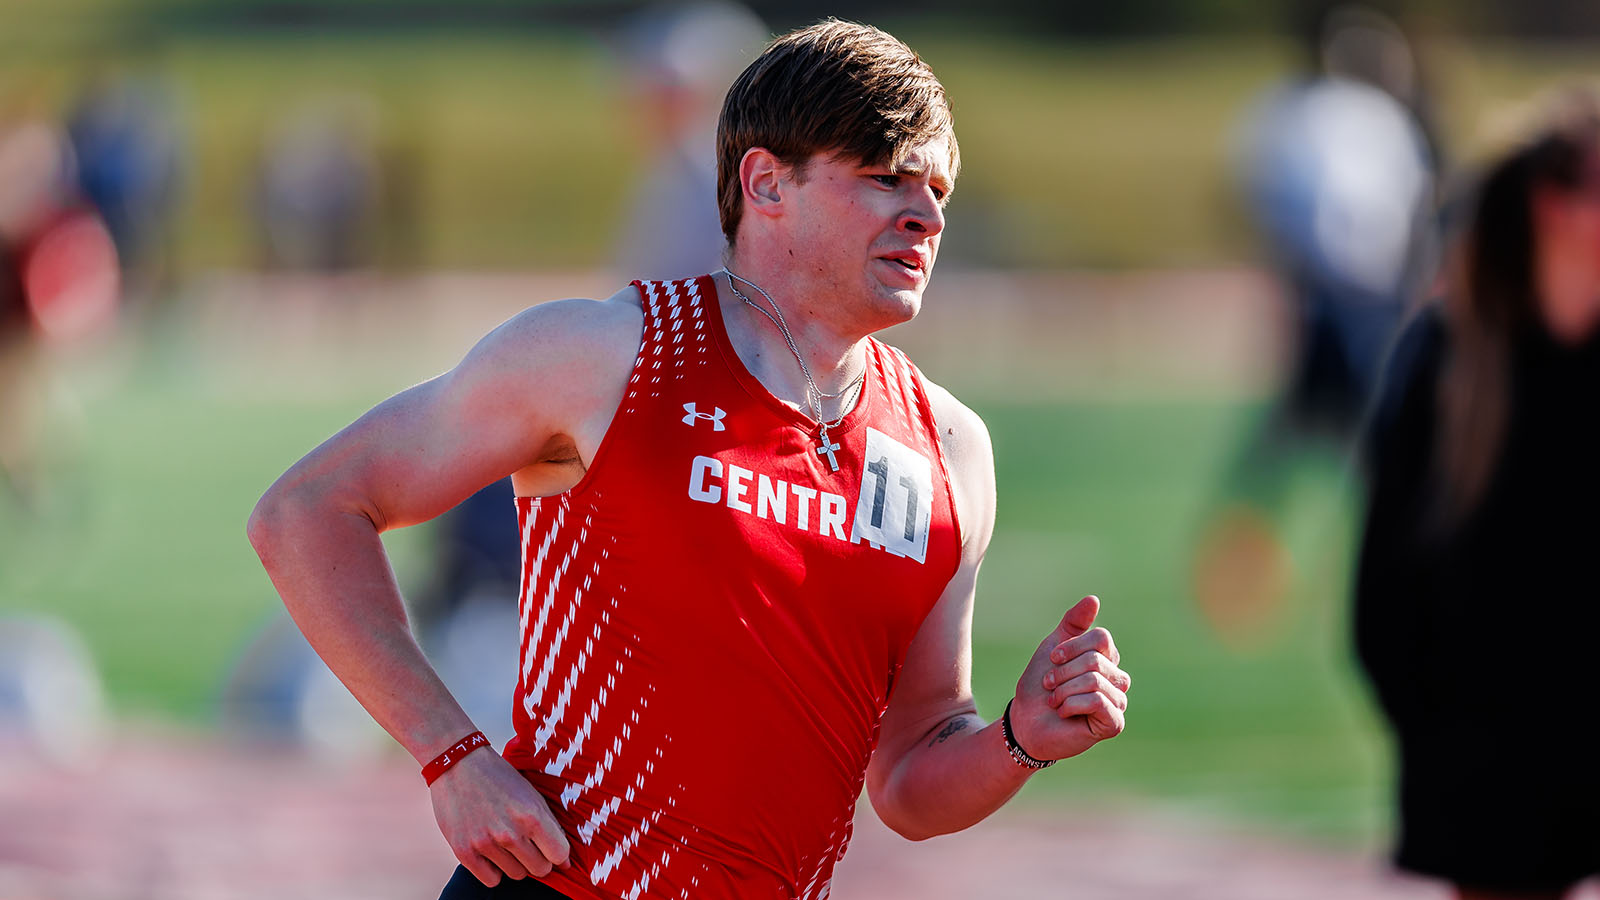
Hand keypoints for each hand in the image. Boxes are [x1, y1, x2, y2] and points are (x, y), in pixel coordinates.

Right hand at [430, 746, 571, 886]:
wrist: (457, 762)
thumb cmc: (499, 777)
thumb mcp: (531, 794)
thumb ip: (549, 825)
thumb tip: (564, 861)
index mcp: (532, 815)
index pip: (559, 855)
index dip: (558, 854)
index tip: (552, 850)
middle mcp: (510, 833)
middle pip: (540, 869)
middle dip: (539, 859)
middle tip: (528, 845)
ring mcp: (485, 843)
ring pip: (516, 875)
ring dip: (515, 863)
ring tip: (505, 841)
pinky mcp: (464, 851)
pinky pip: (491, 880)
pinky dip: (494, 870)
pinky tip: (491, 852)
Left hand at [1010, 595, 1129, 762]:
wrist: (1026, 721)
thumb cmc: (1040, 685)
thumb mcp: (1054, 647)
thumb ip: (1073, 623)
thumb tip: (1093, 599)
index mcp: (1107, 658)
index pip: (1101, 638)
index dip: (1071, 646)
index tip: (1052, 659)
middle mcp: (1118, 679)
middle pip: (1096, 659)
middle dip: (1063, 672)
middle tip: (1049, 685)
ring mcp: (1118, 701)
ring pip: (1094, 680)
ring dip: (1063, 689)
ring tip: (1054, 700)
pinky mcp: (1115, 723)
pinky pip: (1098, 701)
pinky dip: (1071, 704)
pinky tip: (1064, 712)